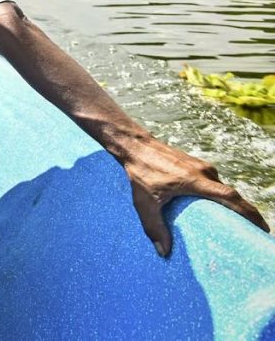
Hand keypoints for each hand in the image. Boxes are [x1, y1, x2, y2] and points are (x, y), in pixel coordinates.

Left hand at [122, 136, 269, 255]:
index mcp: (194, 181)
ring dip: (235, 205)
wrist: (136, 146)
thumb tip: (164, 252)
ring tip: (242, 226)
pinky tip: (222, 209)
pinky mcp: (198, 165)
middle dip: (248, 214)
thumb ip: (154, 227)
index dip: (248, 213)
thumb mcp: (145, 203)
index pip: (230, 197)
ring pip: (224, 189)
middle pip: (233, 195)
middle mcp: (204, 172)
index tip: (261, 228)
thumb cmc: (140, 174)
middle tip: (257, 233)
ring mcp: (202, 166)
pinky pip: (216, 183)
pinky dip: (223, 197)